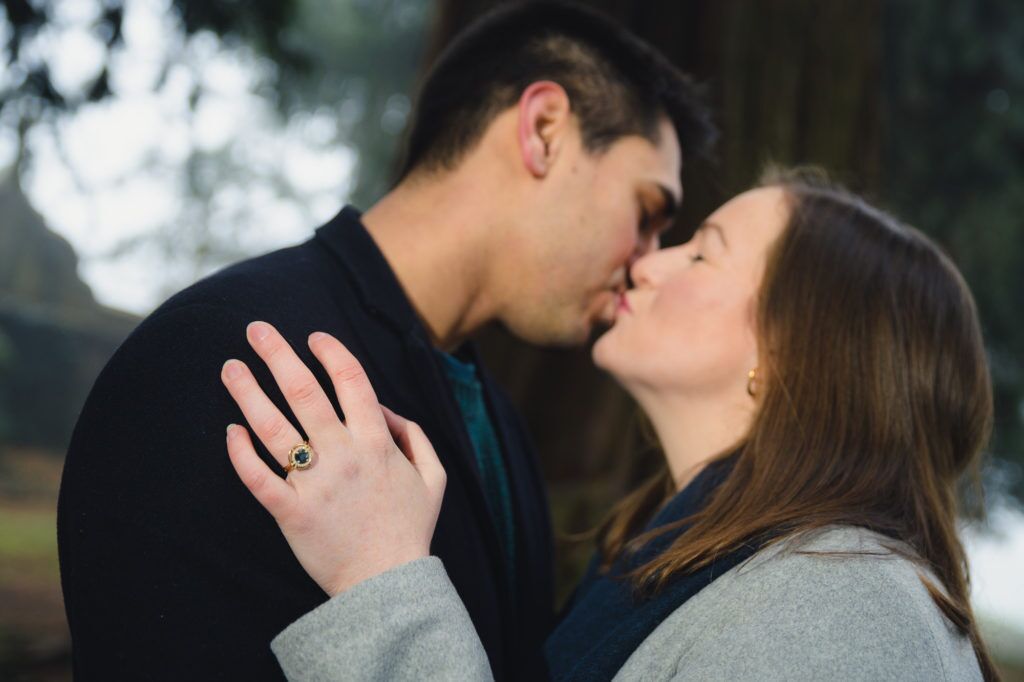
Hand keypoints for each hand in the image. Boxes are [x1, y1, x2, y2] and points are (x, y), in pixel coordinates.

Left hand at [220, 321, 445, 596]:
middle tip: (256, 329)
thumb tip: (383, 408)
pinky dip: (241, 453)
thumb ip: (413, 434)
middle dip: (278, 355)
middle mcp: (343, 455)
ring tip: (230, 367)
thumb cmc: (410, 529)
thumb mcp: (433, 476)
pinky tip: (230, 430)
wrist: (386, 585)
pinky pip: (259, 478)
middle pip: (304, 392)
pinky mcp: (291, 513)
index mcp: (377, 442)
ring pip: (274, 428)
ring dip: (248, 393)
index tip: (313, 336)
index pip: (351, 380)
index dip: (331, 351)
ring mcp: (315, 483)